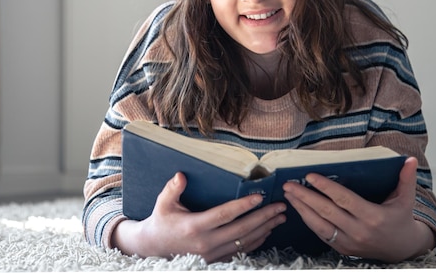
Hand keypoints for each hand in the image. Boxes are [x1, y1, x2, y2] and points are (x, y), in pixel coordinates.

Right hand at [113, 172, 286, 261]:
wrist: (154, 249)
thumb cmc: (161, 221)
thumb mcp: (163, 203)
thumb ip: (173, 189)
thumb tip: (181, 175)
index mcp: (195, 226)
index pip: (224, 215)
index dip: (243, 206)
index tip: (259, 197)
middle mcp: (206, 242)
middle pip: (241, 230)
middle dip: (264, 217)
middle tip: (280, 206)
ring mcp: (212, 254)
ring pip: (244, 242)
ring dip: (264, 229)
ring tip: (280, 218)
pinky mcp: (216, 260)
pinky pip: (240, 252)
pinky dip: (256, 242)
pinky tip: (266, 232)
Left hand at [282, 157, 435, 262]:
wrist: (402, 250)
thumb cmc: (400, 220)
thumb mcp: (406, 200)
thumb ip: (406, 179)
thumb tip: (409, 159)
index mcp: (372, 216)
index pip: (344, 199)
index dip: (326, 187)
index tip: (310, 176)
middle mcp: (358, 230)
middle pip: (326, 211)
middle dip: (305, 197)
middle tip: (289, 184)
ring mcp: (348, 242)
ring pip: (319, 225)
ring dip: (301, 209)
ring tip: (289, 195)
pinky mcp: (341, 248)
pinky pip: (321, 234)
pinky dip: (308, 221)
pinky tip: (298, 209)